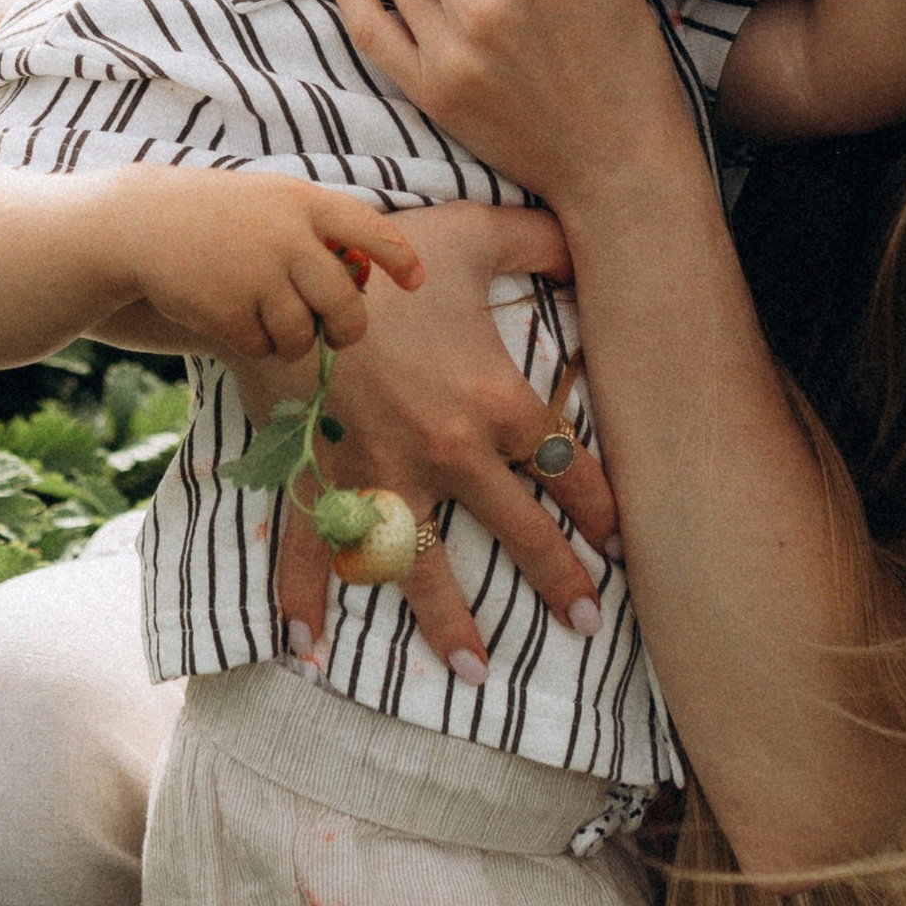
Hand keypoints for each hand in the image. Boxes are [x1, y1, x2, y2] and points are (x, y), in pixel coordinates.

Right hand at [106, 173, 422, 364]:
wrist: (138, 223)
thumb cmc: (214, 215)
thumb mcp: (269, 201)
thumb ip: (315, 232)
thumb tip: (361, 282)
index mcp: (304, 203)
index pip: (370, 230)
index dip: (399, 257)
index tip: (416, 281)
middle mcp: (289, 238)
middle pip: (346, 305)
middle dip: (346, 329)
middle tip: (338, 336)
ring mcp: (259, 275)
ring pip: (304, 335)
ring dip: (291, 339)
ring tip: (265, 318)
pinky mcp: (230, 309)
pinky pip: (262, 346)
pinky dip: (253, 342)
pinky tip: (229, 316)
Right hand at [260, 200, 618, 684]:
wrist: (281, 272)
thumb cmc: (381, 254)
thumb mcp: (467, 234)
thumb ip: (534, 240)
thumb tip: (585, 234)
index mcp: (493, 402)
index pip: (568, 467)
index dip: (602, 507)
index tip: (624, 544)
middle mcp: (447, 453)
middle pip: (518, 532)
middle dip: (559, 582)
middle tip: (587, 623)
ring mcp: (381, 476)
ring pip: (426, 567)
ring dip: (450, 624)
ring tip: (475, 671)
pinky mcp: (321, 479)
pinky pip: (313, 551)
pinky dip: (305, 602)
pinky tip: (306, 650)